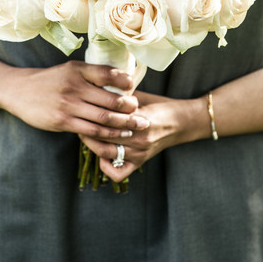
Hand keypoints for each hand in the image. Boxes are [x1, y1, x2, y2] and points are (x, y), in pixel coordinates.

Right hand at [0, 60, 150, 137]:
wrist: (19, 90)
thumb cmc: (50, 80)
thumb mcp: (70, 69)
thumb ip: (91, 73)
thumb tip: (120, 79)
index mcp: (78, 70)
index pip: (109, 74)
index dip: (126, 82)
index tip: (133, 88)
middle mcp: (75, 86)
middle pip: (112, 100)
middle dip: (131, 109)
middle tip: (141, 113)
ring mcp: (69, 105)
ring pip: (104, 118)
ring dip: (124, 125)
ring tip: (136, 127)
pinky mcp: (63, 121)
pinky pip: (91, 131)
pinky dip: (108, 136)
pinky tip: (117, 137)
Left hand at [79, 91, 205, 181]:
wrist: (183, 122)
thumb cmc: (160, 105)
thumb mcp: (141, 96)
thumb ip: (121, 97)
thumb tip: (98, 88)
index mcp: (140, 118)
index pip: (109, 118)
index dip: (93, 113)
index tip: (83, 107)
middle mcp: (140, 137)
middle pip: (104, 135)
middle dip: (88, 128)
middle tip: (79, 120)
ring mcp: (140, 152)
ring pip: (106, 152)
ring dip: (92, 144)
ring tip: (85, 135)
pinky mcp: (140, 162)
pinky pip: (118, 173)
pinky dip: (106, 166)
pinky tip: (102, 155)